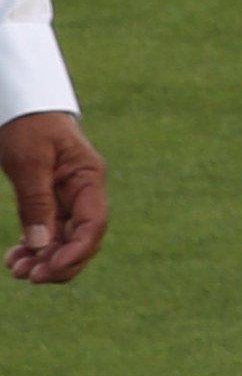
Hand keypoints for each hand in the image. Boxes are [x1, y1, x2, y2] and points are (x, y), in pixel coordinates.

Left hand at [1, 108, 108, 282]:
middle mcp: (82, 190)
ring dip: (43, 259)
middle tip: (29, 277)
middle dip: (58, 262)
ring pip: (62, 238)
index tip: (50, 270)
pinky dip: (33, 246)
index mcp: (87, 178)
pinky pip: (46, 230)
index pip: (93, 225)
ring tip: (17, 270)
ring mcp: (65, 195)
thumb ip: (36, 202)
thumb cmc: (25, 122)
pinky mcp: (47, 197)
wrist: (15, 98)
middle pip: (80, 238)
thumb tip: (41, 245)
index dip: (76, 253)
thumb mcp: (28, 161)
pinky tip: (16, 258)